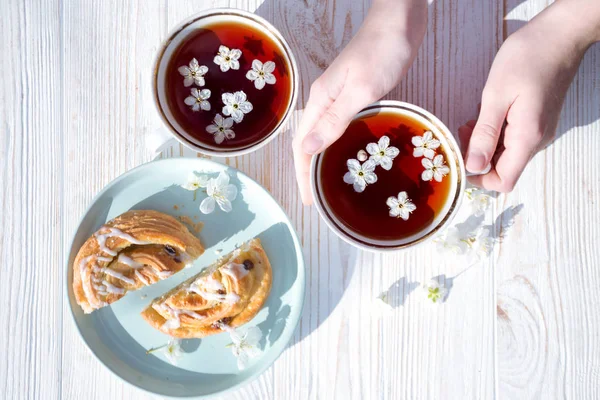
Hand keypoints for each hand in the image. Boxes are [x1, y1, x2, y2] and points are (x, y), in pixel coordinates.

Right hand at [292, 0, 426, 203]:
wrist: (400, 19)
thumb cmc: (382, 50)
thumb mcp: (360, 88)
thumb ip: (335, 119)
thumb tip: (307, 149)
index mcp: (321, 100)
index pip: (302, 145)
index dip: (303, 175)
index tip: (309, 201)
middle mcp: (325, 100)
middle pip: (309, 142)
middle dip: (309, 173)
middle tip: (319, 200)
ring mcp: (339, 97)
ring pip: (325, 135)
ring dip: (324, 160)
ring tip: (330, 186)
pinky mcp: (356, 94)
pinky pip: (341, 127)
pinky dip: (341, 145)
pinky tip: (351, 155)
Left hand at [461, 0, 599, 191]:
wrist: (559, 35)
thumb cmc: (528, 58)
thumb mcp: (496, 95)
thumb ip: (484, 134)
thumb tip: (473, 165)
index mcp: (527, 137)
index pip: (503, 180)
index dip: (479, 178)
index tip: (460, 158)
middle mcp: (537, 140)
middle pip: (503, 168)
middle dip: (477, 156)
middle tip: (462, 130)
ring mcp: (539, 131)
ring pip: (506, 153)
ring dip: (485, 142)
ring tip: (472, 119)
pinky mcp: (537, 121)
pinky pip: (512, 138)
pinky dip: (495, 132)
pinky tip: (487, 113)